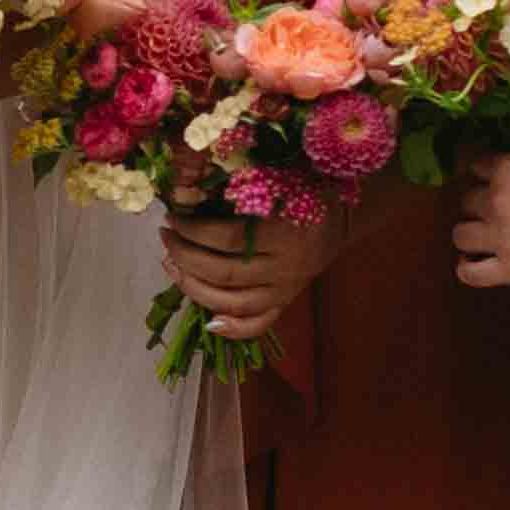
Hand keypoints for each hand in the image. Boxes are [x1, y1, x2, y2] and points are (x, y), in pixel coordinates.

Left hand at [160, 200, 346, 344]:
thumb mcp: (280, 180)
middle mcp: (284, 266)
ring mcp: (285, 289)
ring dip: (194, 287)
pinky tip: (209, 323)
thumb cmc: (305, 191)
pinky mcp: (286, 302)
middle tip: (166, 239)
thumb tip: (189, 191)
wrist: (343, 218)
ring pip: (233, 302)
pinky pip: (259, 324)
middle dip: (185, 256)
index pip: (228, 238)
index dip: (194, 231)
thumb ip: (243, 188)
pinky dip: (233, 329)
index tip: (173, 218)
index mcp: (283, 231)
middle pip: (223, 272)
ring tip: (171, 265)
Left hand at [454, 147, 509, 295]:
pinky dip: (468, 269)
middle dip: (481, 204)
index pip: (475, 165)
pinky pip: (470, 273)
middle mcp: (496, 201)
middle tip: (500, 210)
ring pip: (460, 235)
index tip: (494, 177)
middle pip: (467, 201)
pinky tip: (477, 264)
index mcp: (509, 168)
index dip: (486, 171)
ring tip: (486, 237)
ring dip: (471, 234)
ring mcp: (501, 238)